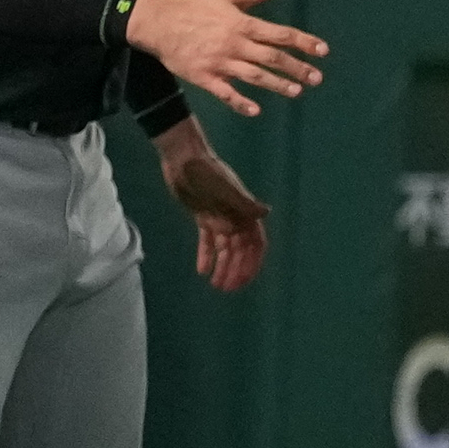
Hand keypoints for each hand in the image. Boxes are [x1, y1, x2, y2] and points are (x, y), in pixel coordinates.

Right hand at [124, 0, 324, 115]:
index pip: (279, 34)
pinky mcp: (204, 77)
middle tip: (316, 79)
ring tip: (296, 92)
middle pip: (272, 58)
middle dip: (297, 68)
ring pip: (254, 76)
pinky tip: (256, 111)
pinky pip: (225, 93)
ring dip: (277, 85)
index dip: (303, 42)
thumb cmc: (195, 9)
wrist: (159, 24)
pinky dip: (240, 103)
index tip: (323, 51)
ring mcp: (219, 63)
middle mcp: (235, 44)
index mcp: (242, 24)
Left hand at [155, 116, 268, 291]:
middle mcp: (235, 217)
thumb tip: (265, 213)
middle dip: (236, 269)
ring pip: (224, 248)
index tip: (244, 279)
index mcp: (244, 212)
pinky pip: (207, 240)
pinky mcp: (203, 216)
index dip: (252, 262)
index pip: (255, 243)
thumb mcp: (224, 187)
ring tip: (216, 284)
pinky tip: (202, 270)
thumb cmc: (206, 170)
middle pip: (239, 250)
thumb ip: (242, 203)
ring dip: (222, 266)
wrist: (183, 158)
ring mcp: (219, 217)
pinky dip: (206, 255)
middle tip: (226, 288)